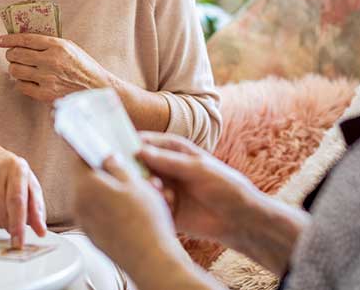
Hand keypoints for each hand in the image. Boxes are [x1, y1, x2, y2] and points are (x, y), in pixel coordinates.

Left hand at [0, 34, 112, 102]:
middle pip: (16, 54)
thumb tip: (24, 40)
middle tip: (12, 55)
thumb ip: (49, 43)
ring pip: (15, 70)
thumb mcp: (69, 47)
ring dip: (14, 68)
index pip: (25, 39)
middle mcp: (50, 61)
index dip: (9, 39)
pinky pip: (21, 86)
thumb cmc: (82, 66)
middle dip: (10, 54)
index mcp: (57, 46)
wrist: (96, 89)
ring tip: (20, 68)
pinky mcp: (45, 94)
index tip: (0, 40)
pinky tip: (27, 80)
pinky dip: (20, 82)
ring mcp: (47, 78)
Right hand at [0, 141, 47, 248]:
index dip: (19, 223)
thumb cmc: (11, 175)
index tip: (20, 241)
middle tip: (16, 236)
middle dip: (10, 227)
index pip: (17, 200)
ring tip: (6, 218)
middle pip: (3, 209)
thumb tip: (41, 231)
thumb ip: (37, 207)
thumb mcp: (28, 184)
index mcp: (18, 168)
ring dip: (0, 224)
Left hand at [72, 156, 182, 278]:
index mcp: (85, 186)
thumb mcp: (135, 183)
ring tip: (130, 189)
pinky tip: (127, 208)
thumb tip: (108, 158)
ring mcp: (84, 222)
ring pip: (91, 196)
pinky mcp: (92, 236)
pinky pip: (96, 213)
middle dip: (101, 171)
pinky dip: (107, 206)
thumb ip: (116, 166)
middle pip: (84, 178)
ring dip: (106, 189)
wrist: (150, 258)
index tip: (95, 142)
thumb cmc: (145, 220)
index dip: (89, 148)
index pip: (79, 158)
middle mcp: (78, 204)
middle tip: (120, 166)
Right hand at [137, 132, 259, 246]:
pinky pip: (149, 205)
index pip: (145, 141)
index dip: (130, 144)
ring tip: (164, 192)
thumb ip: (169, 161)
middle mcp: (164, 167)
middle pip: (137, 164)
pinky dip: (155, 204)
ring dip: (147, 188)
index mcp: (172, 149)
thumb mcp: (198, 169)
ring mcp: (164, 188)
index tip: (120, 151)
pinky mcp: (165, 209)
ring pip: (141, 185)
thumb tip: (139, 151)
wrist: (239, 219)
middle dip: (137, 170)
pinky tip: (171, 206)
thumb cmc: (224, 185)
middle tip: (149, 177)